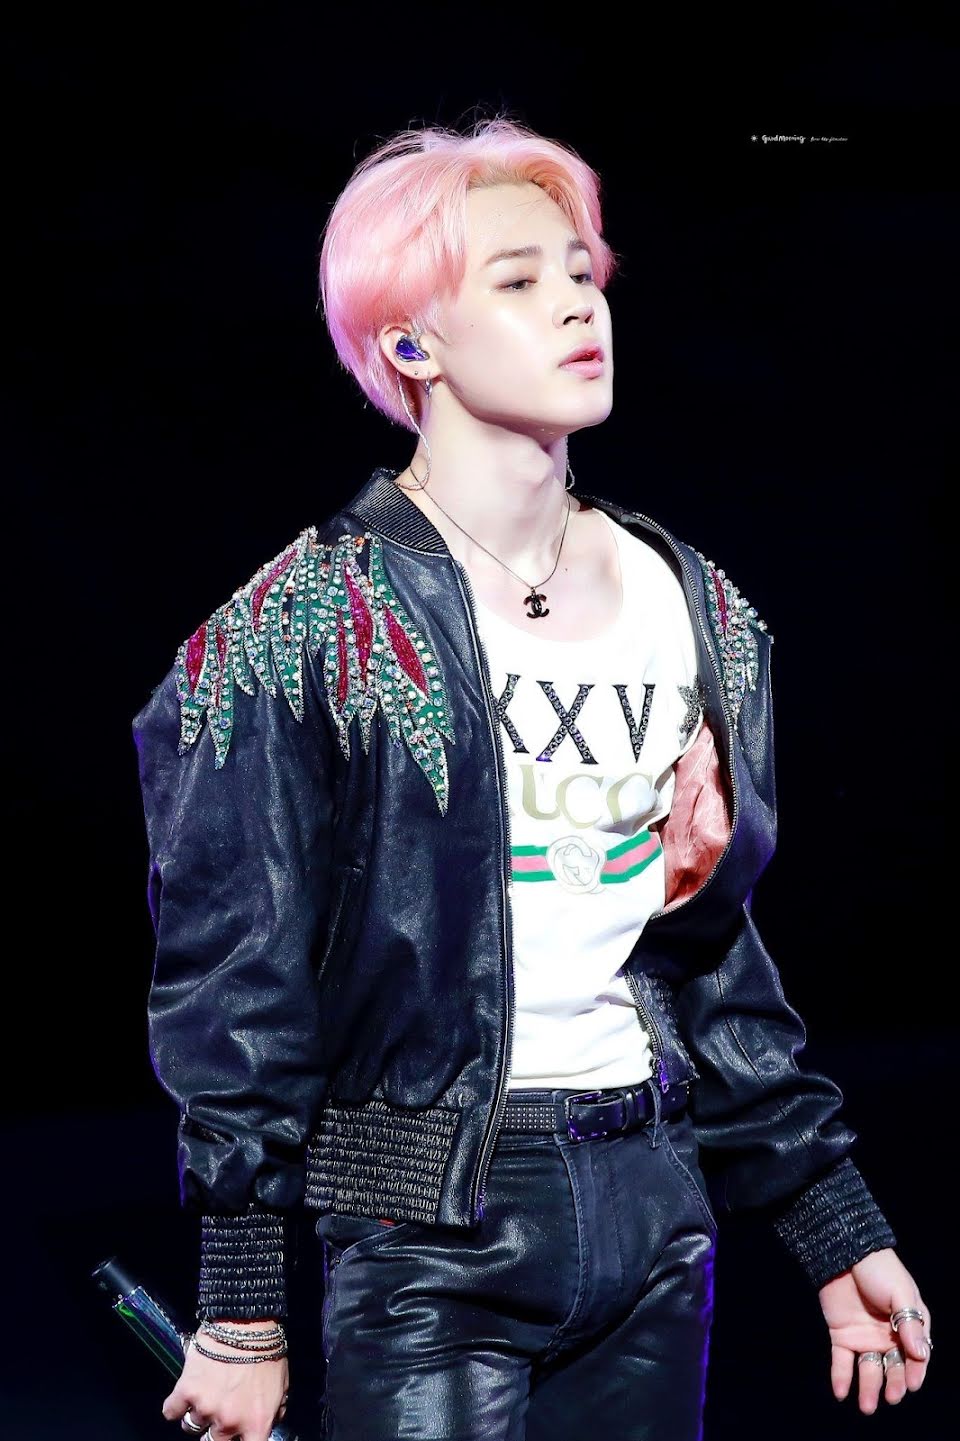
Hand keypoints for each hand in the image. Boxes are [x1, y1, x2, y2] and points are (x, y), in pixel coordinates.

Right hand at [161, 1322, 288, 1440]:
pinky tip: (182, 1396)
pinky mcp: (185, 1391)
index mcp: (256, 1424)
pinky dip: (174, 1405)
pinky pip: (171, 1411)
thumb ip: (274, 1413)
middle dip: (216, 1430)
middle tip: (220, 1411)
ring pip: (191, 1427)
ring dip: (197, 1414)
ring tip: (203, 1395)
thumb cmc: (268, 1352)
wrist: (247, 1321)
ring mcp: (205, 1408)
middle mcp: (228, 1422)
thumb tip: (267, 1424)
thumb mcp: (282, 1387)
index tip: (236, 1436)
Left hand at [818, 1247, 930, 1414]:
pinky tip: (841, 1393)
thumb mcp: (900, 1292)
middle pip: (894, 1367)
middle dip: (894, 1384)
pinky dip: (841, 1378)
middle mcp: (888, 1337)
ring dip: (869, 1389)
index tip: (913, 1385)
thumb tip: (920, 1355)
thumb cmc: (879, 1269)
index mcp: (909, 1326)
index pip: (916, 1355)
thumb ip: (909, 1322)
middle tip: (891, 1397)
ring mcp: (865, 1337)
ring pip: (870, 1370)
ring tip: (867, 1407)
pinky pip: (842, 1361)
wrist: (844, 1251)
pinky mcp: (842, 1336)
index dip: (916, 1371)